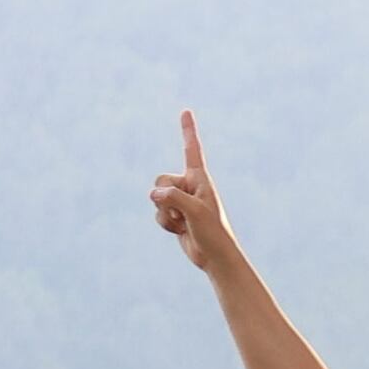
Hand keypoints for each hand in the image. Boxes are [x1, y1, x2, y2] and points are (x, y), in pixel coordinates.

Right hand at [147, 113, 244, 276]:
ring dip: (165, 214)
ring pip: (156, 198)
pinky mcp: (174, 214)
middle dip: (164, 196)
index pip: (192, 149)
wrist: (215, 257)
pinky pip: (157, 213)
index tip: (186, 111)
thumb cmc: (213, 232)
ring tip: (184, 223)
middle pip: (160, 179)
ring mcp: (180, 200)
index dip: (188, 130)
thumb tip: (154, 194)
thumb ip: (173, 197)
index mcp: (200, 179)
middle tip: (183, 212)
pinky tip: (180, 231)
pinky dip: (164, 223)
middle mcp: (190, 186)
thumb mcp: (194, 211)